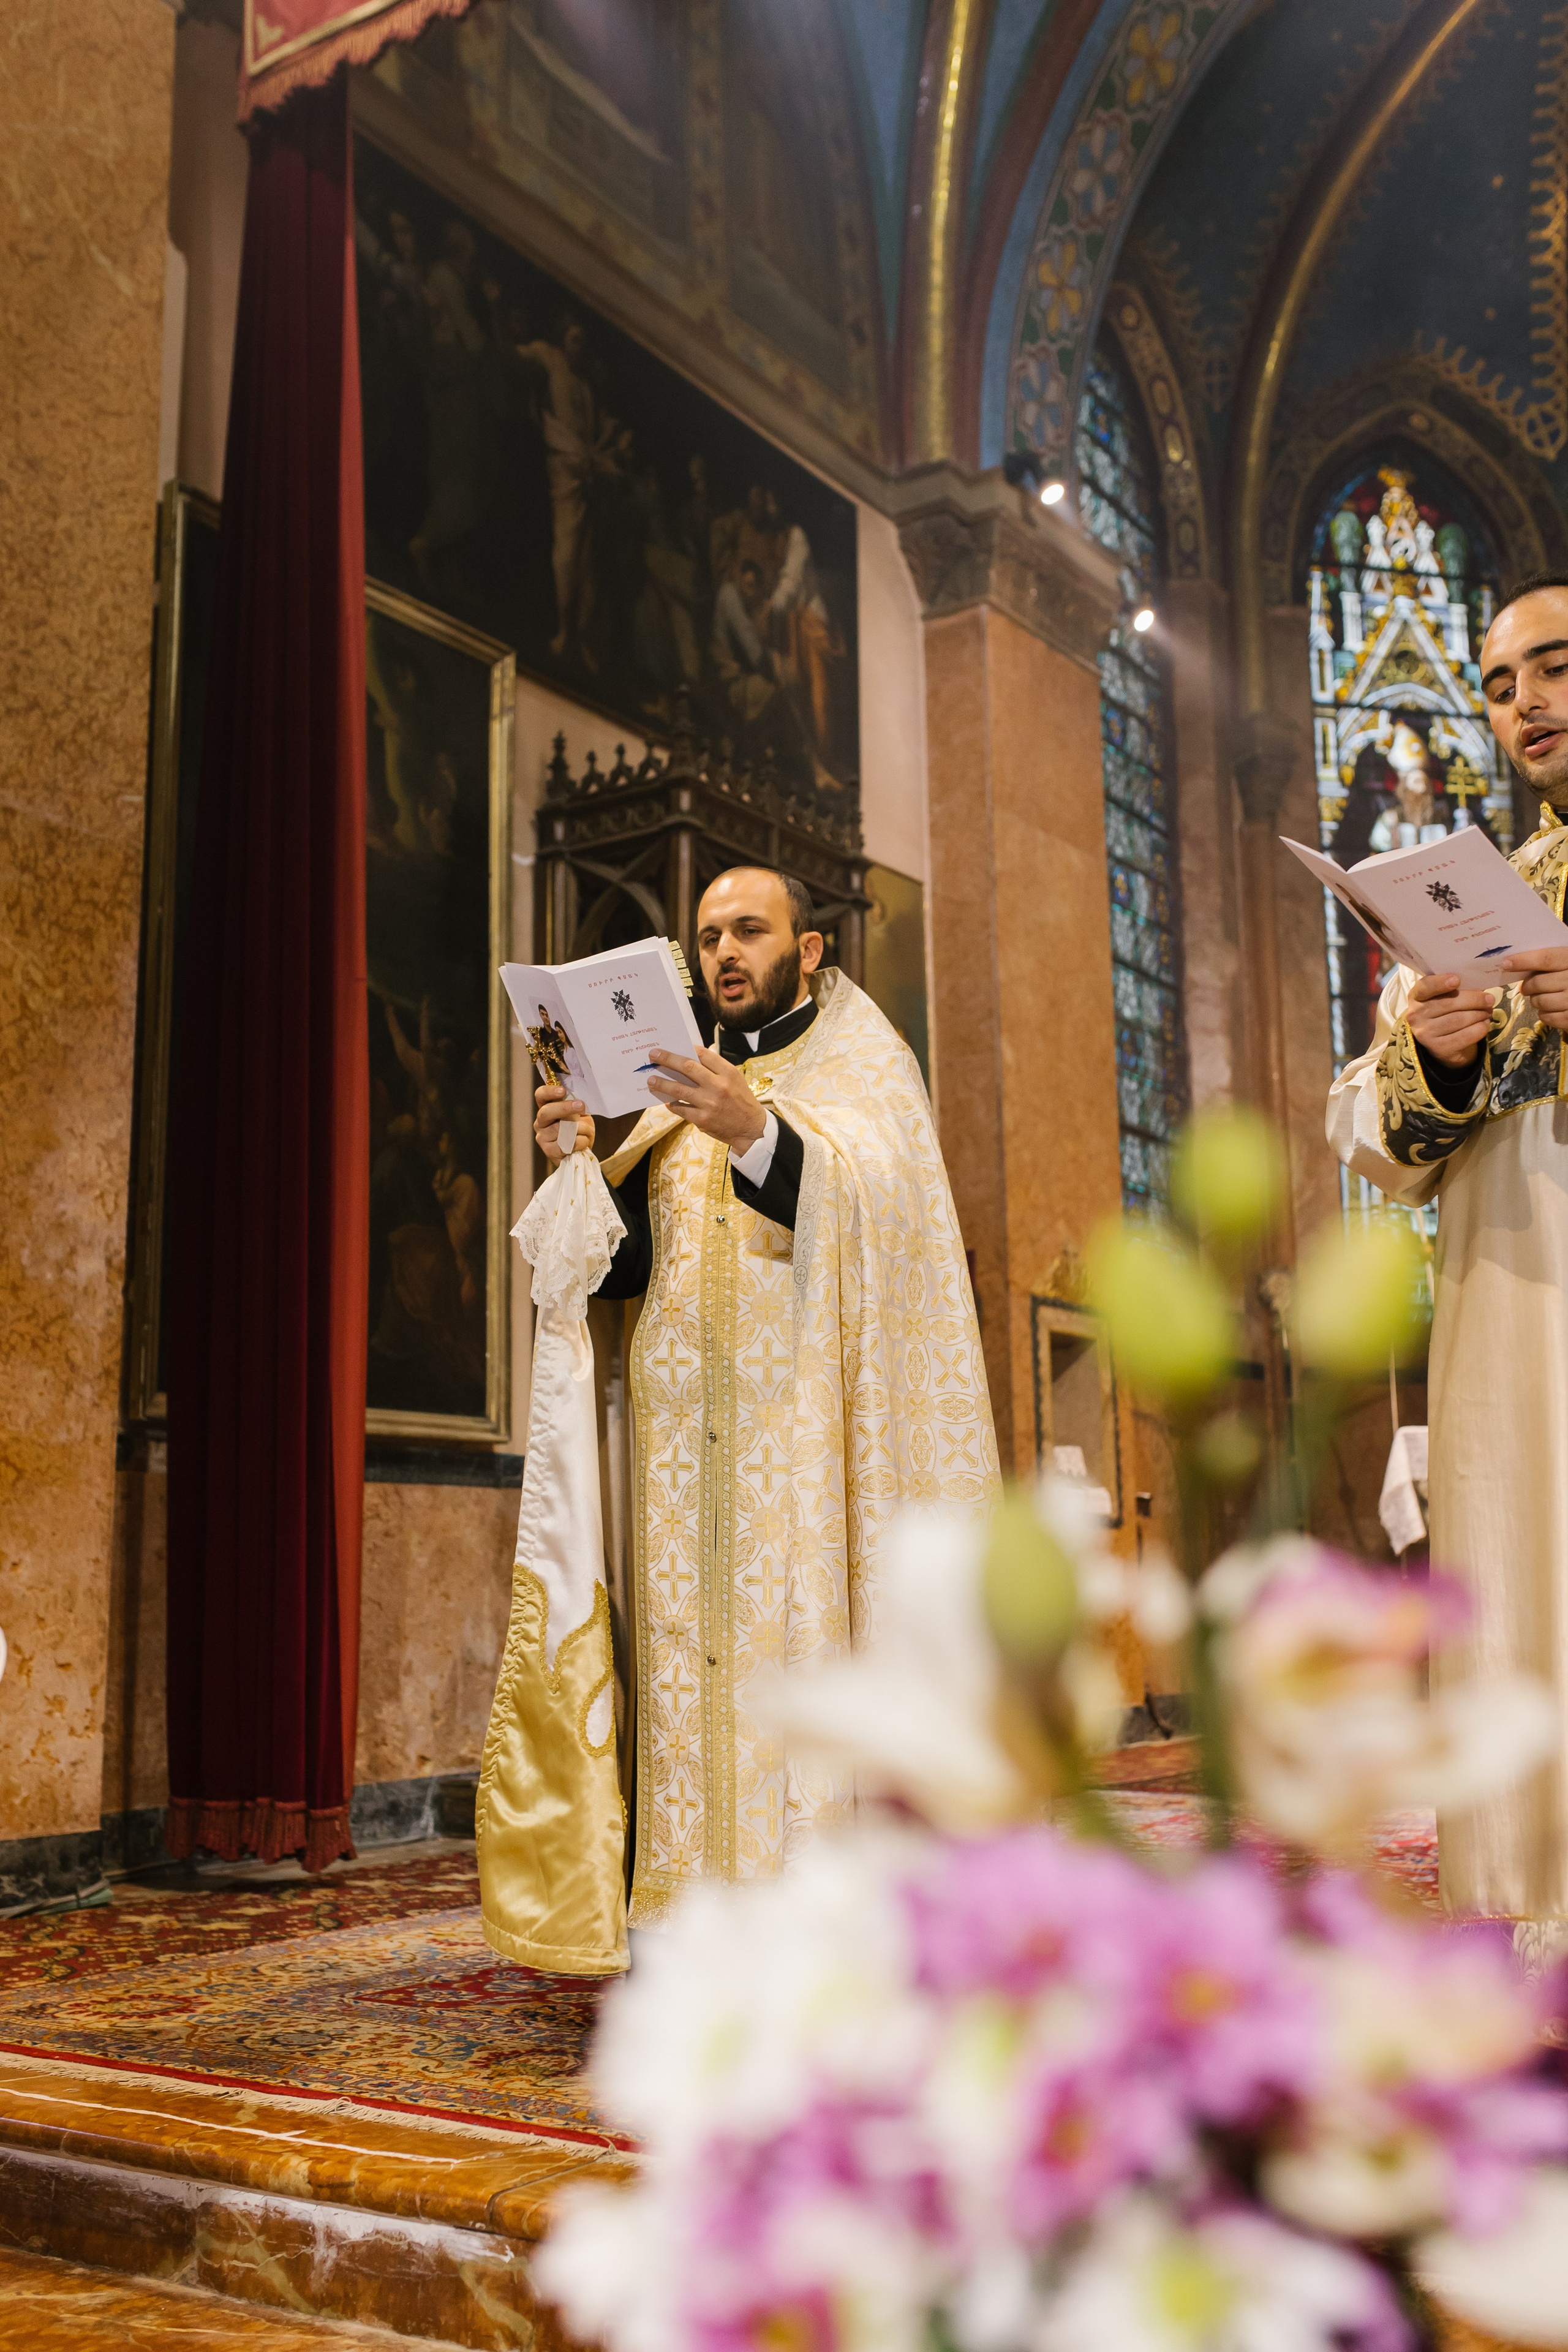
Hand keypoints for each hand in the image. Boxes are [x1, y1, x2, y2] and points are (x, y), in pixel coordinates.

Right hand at [534, 1081, 593, 1162]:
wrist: (581, 1150)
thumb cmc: (579, 1128)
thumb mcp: (579, 1113)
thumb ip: (575, 1105)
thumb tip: (580, 1101)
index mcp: (546, 1108)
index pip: (540, 1095)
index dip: (549, 1091)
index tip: (562, 1090)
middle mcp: (540, 1122)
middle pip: (546, 1112)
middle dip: (565, 1107)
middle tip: (581, 1106)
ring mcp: (542, 1138)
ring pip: (560, 1129)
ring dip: (581, 1128)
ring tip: (588, 1130)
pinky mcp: (549, 1151)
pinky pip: (568, 1143)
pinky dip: (581, 1141)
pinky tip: (584, 1141)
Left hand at [644, 1046, 765, 1150]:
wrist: (751, 1128)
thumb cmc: (740, 1100)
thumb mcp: (735, 1080)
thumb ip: (716, 1069)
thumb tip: (690, 1059)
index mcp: (728, 1073)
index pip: (704, 1055)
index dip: (687, 1049)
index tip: (674, 1046)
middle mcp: (718, 1086)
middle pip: (687, 1067)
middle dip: (667, 1060)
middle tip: (653, 1055)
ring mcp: (709, 1103)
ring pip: (679, 1089)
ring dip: (662, 1083)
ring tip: (651, 1080)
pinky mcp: (702, 1119)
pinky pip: (681, 1109)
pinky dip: (672, 1104)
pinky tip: (666, 1101)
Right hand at [1405, 972, 1492, 1065]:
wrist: (1442, 1042)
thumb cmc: (1445, 1011)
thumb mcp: (1443, 997)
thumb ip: (1455, 989)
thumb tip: (1479, 988)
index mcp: (1416, 997)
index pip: (1424, 987)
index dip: (1440, 983)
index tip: (1457, 980)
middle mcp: (1416, 1015)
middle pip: (1448, 1003)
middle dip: (1474, 1000)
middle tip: (1490, 999)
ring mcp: (1425, 1033)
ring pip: (1458, 1020)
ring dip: (1479, 1014)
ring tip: (1488, 1011)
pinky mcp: (1438, 1048)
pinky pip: (1464, 1036)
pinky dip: (1479, 1029)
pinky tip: (1485, 1024)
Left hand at [1502, 941, 1567, 1030]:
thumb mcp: (1565, 963)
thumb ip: (1548, 962)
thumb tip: (1514, 963)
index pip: (1546, 958)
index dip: (1524, 960)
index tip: (1506, 964)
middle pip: (1537, 983)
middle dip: (1527, 986)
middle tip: (1526, 988)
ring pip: (1539, 1001)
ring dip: (1535, 1000)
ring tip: (1542, 997)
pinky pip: (1546, 1017)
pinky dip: (1544, 1014)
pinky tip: (1552, 1008)